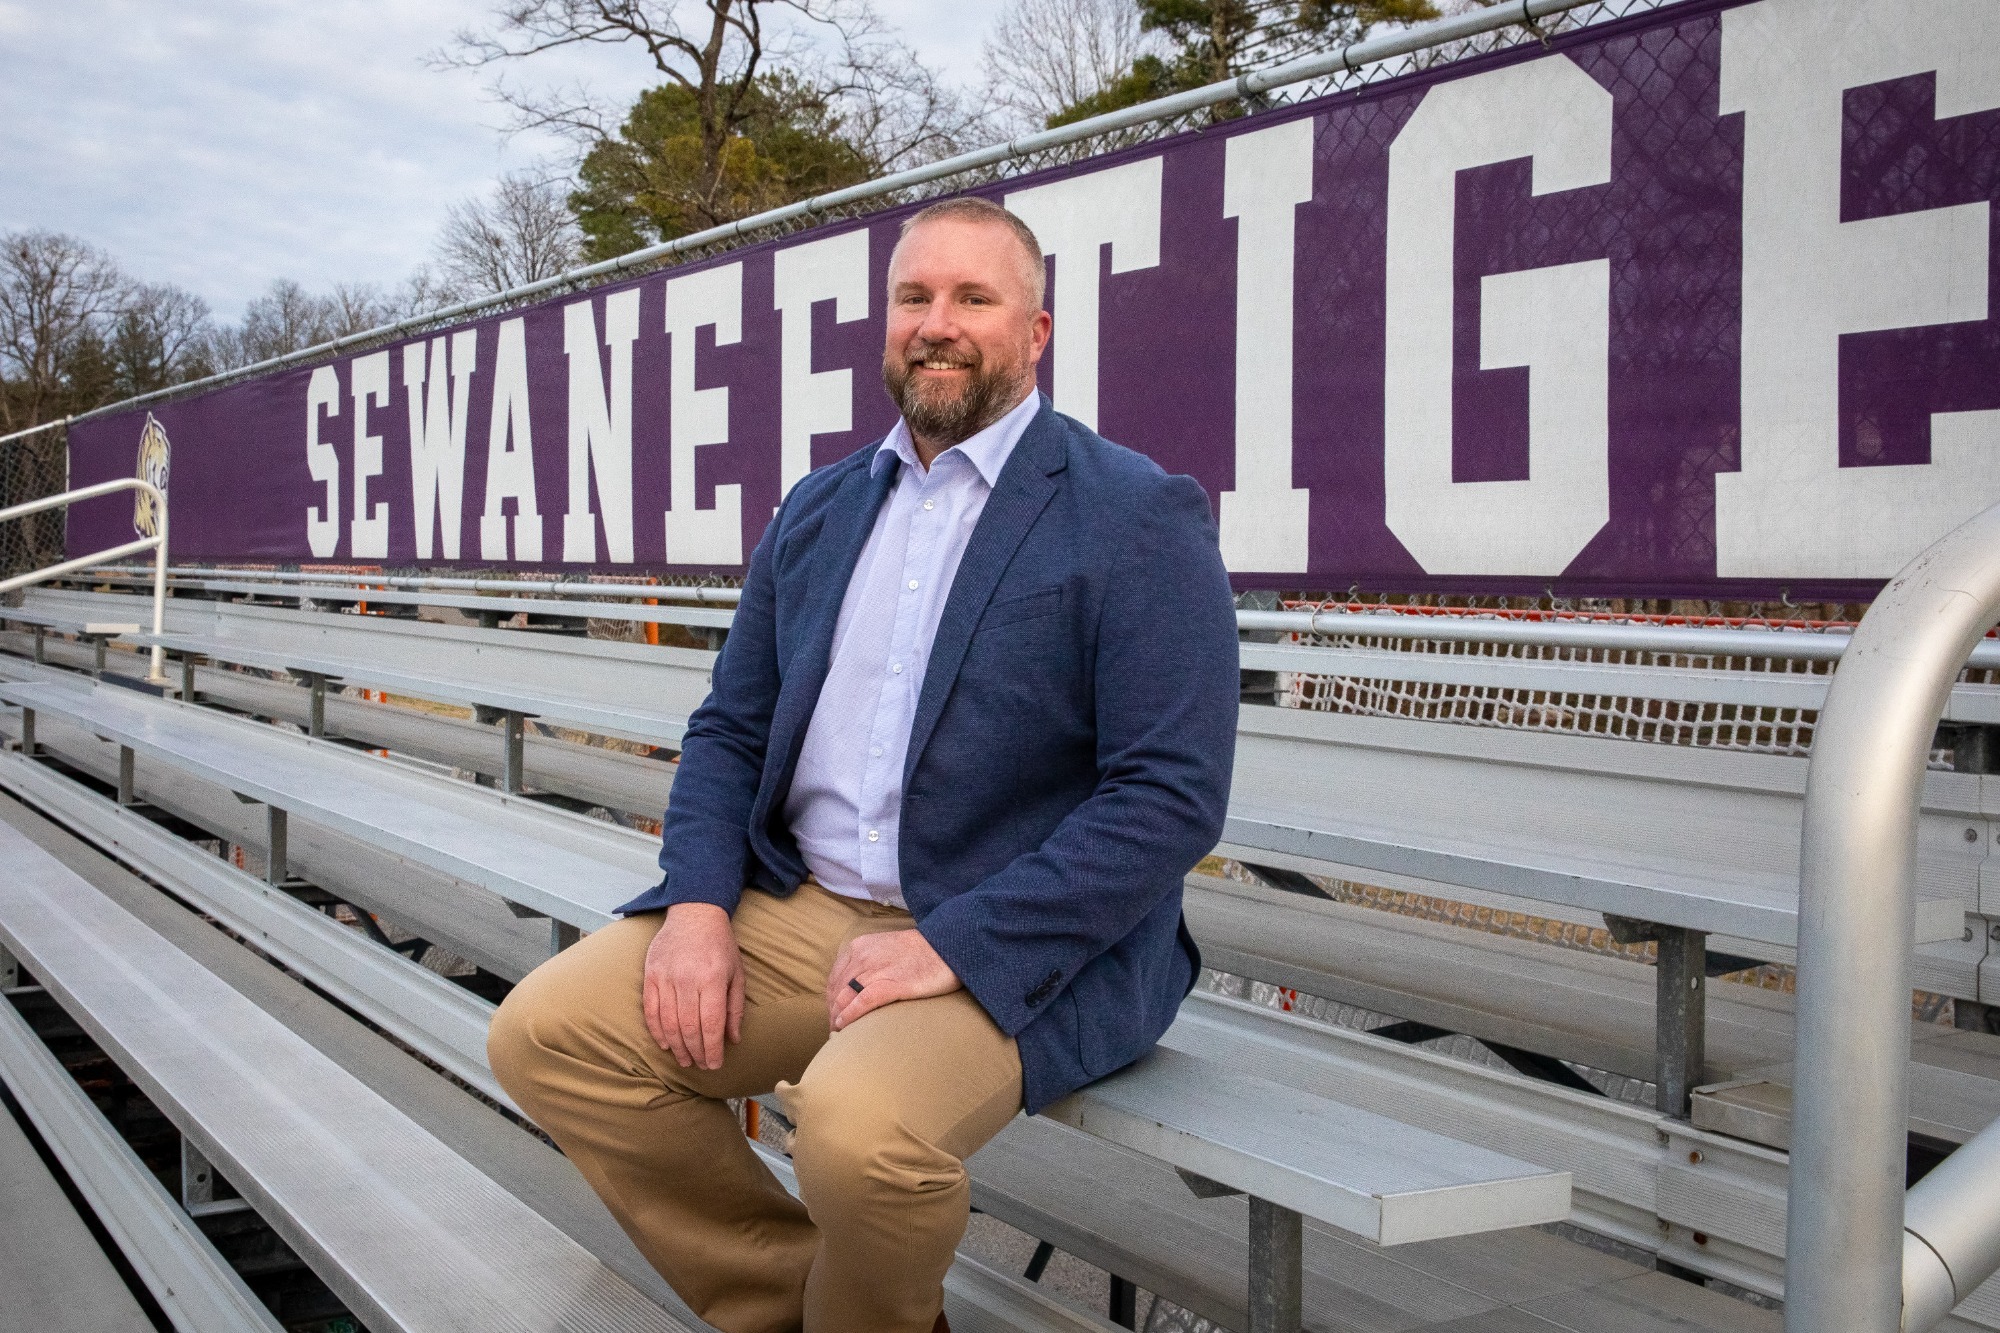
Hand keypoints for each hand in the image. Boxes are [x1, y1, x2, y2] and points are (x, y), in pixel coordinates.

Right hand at [643, 904, 743, 1069]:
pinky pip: (651, 1010)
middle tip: (700, 1065)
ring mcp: (666, 977)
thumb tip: (734, 1039)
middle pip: (689, 1027)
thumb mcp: (737, 973)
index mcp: (713, 979)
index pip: (711, 1024)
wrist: (694, 913)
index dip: (712, 1049)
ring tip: (685, 1060)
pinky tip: (665, 1044)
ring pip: (669, 1022)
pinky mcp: (651, 974)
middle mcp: (688, 979)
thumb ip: (735, 1008)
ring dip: (677, 1046)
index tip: (714, 1064)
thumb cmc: (720, 946)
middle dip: (695, 1052)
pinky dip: (657, 1031)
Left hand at [825, 928, 961, 1031]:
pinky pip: (862, 1002)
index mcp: (859, 947)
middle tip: (834, 1031)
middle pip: (836, 991)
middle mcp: (862, 957)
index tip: (834, 1016)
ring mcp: (876, 970)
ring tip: (840, 1035)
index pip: (834, 979)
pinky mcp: (891, 984)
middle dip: (832, 1013)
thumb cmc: (921, 952)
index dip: (831, 1001)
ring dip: (838, 1019)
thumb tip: (856, 989)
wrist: (947, 947)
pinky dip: (850, 1016)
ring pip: (844, 998)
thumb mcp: (886, 949)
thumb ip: (869, 964)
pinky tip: (845, 1027)